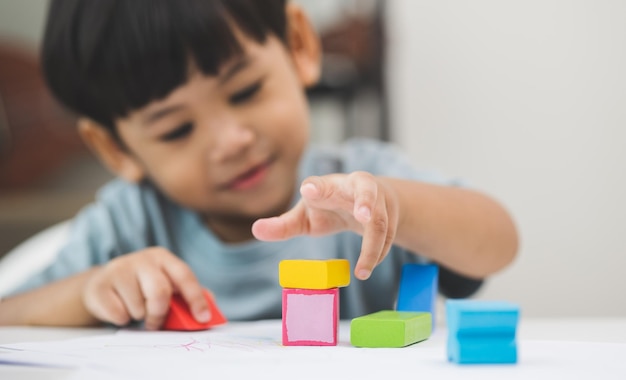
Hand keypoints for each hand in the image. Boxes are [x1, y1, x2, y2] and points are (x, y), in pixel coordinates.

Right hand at [83, 247, 209, 329]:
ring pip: (137, 307)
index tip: (203, 318)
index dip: (196, 298)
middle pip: (160, 292)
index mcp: (163, 258)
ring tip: (134, 309)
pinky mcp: (99, 285)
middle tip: (156, 324)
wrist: (103, 284)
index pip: (184, 276)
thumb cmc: (142, 286)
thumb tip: (209, 311)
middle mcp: (142, 259)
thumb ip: (186, 296)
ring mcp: (119, 269)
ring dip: (138, 316)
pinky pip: (117, 314)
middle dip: (160, 314)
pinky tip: (118, 308)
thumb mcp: (165, 284)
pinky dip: (121, 319)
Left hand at [252, 172, 399, 279]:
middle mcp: (356, 187)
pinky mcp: (392, 213)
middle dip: (366, 200)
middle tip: (363, 214)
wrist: (369, 200)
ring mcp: (378, 199)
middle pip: (365, 188)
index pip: (323, 183)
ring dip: (374, 245)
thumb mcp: (306, 215)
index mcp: (330, 186)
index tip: (308, 190)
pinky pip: (390, 235)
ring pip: (381, 220)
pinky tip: (367, 268)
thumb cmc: (330, 205)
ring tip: (362, 271)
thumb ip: (284, 225)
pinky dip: (379, 254)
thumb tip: (255, 230)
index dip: (317, 186)